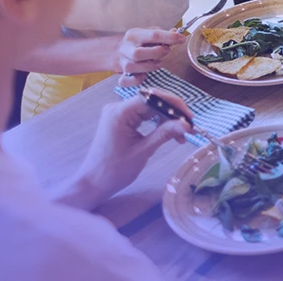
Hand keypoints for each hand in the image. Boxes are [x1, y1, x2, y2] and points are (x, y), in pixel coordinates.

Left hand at [62, 93, 190, 208]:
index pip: (152, 98)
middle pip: (152, 100)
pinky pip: (144, 115)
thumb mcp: (143, 151)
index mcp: (120, 112)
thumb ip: (165, 134)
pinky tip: (170, 132)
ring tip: (182, 132)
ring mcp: (119, 113)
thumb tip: (187, 125)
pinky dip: (158, 122)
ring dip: (167, 118)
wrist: (92, 184)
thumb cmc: (115, 171)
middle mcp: (118, 107)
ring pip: (150, 107)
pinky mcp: (121, 120)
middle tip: (189, 126)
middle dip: (173, 112)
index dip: (174, 105)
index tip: (189, 118)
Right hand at [114, 28, 183, 86]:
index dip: (170, 37)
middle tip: (167, 51)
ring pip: (132, 67)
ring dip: (150, 66)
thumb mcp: (147, 33)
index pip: (153, 35)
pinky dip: (136, 80)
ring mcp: (123, 63)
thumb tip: (177, 33)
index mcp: (134, 35)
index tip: (182, 39)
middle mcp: (126, 49)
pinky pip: (125, 81)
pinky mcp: (121, 75)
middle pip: (138, 53)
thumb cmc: (137, 42)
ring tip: (158, 63)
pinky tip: (144, 75)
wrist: (116, 51)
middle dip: (157, 53)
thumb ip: (161, 34)